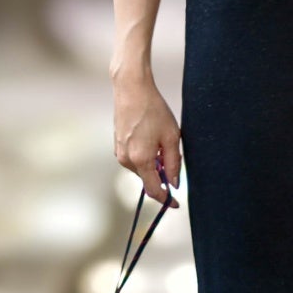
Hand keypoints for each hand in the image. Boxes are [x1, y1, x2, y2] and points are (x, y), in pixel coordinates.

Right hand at [113, 76, 181, 203]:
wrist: (132, 89)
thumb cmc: (154, 110)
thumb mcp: (171, 137)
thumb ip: (174, 163)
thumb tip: (174, 183)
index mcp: (141, 160)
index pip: (154, 190)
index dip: (166, 199)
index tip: (175, 203)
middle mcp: (126, 160)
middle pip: (147, 179)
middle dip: (162, 175)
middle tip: (173, 156)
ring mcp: (119, 153)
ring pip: (141, 169)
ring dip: (153, 164)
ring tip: (161, 141)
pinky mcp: (117, 146)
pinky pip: (134, 159)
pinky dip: (145, 156)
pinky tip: (151, 137)